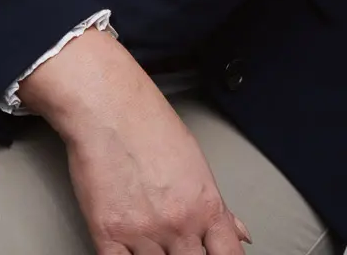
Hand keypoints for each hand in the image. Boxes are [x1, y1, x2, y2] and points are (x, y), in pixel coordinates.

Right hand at [19, 28, 251, 253]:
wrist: (108, 106)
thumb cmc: (149, 122)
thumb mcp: (195, 161)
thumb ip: (217, 206)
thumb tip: (239, 233)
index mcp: (204, 206)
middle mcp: (178, 224)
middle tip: (177, 243)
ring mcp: (142, 232)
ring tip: (150, 231)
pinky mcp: (107, 233)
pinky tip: (130, 249)